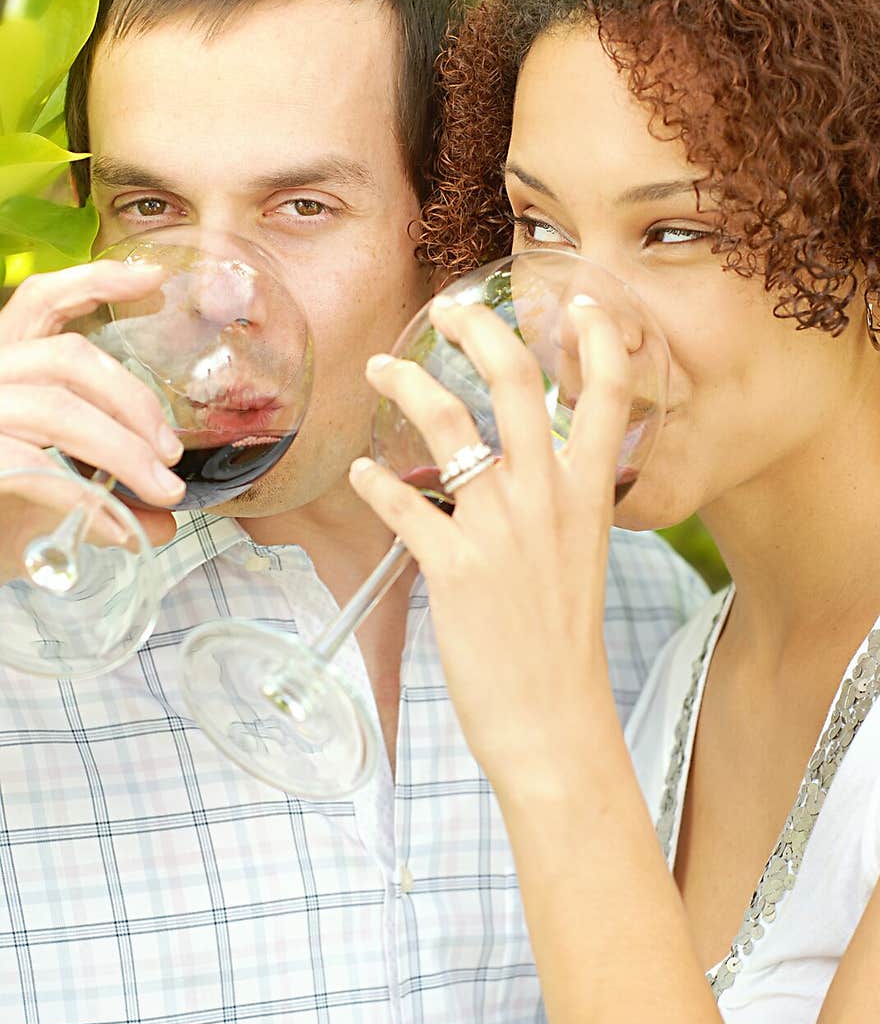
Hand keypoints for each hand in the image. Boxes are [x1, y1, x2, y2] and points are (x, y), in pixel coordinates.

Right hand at [0, 261, 185, 569]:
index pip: (42, 301)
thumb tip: (163, 517)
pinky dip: (83, 498)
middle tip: (172, 454)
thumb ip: (105, 496)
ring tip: (161, 492)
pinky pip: (33, 466)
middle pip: (68, 357)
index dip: (95, 280)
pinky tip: (117, 527)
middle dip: (134, 402)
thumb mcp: (54, 500)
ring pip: (57, 408)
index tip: (155, 279)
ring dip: (122, 451)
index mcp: (4, 365)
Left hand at [349, 292, 633, 793]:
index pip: (607, 397)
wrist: (555, 725)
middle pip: (515, 379)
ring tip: (383, 368)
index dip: (595, 339)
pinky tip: (360, 475)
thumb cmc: (564, 650)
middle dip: (477, 328)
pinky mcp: (452, 567)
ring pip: (447, 422)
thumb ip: (556, 512)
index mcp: (588, 499)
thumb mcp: (579, 564)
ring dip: (408, 383)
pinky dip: (374, 481)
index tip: (577, 299)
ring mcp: (499, 529)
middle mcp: (547, 499)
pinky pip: (401, 501)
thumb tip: (514, 479)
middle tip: (448, 308)